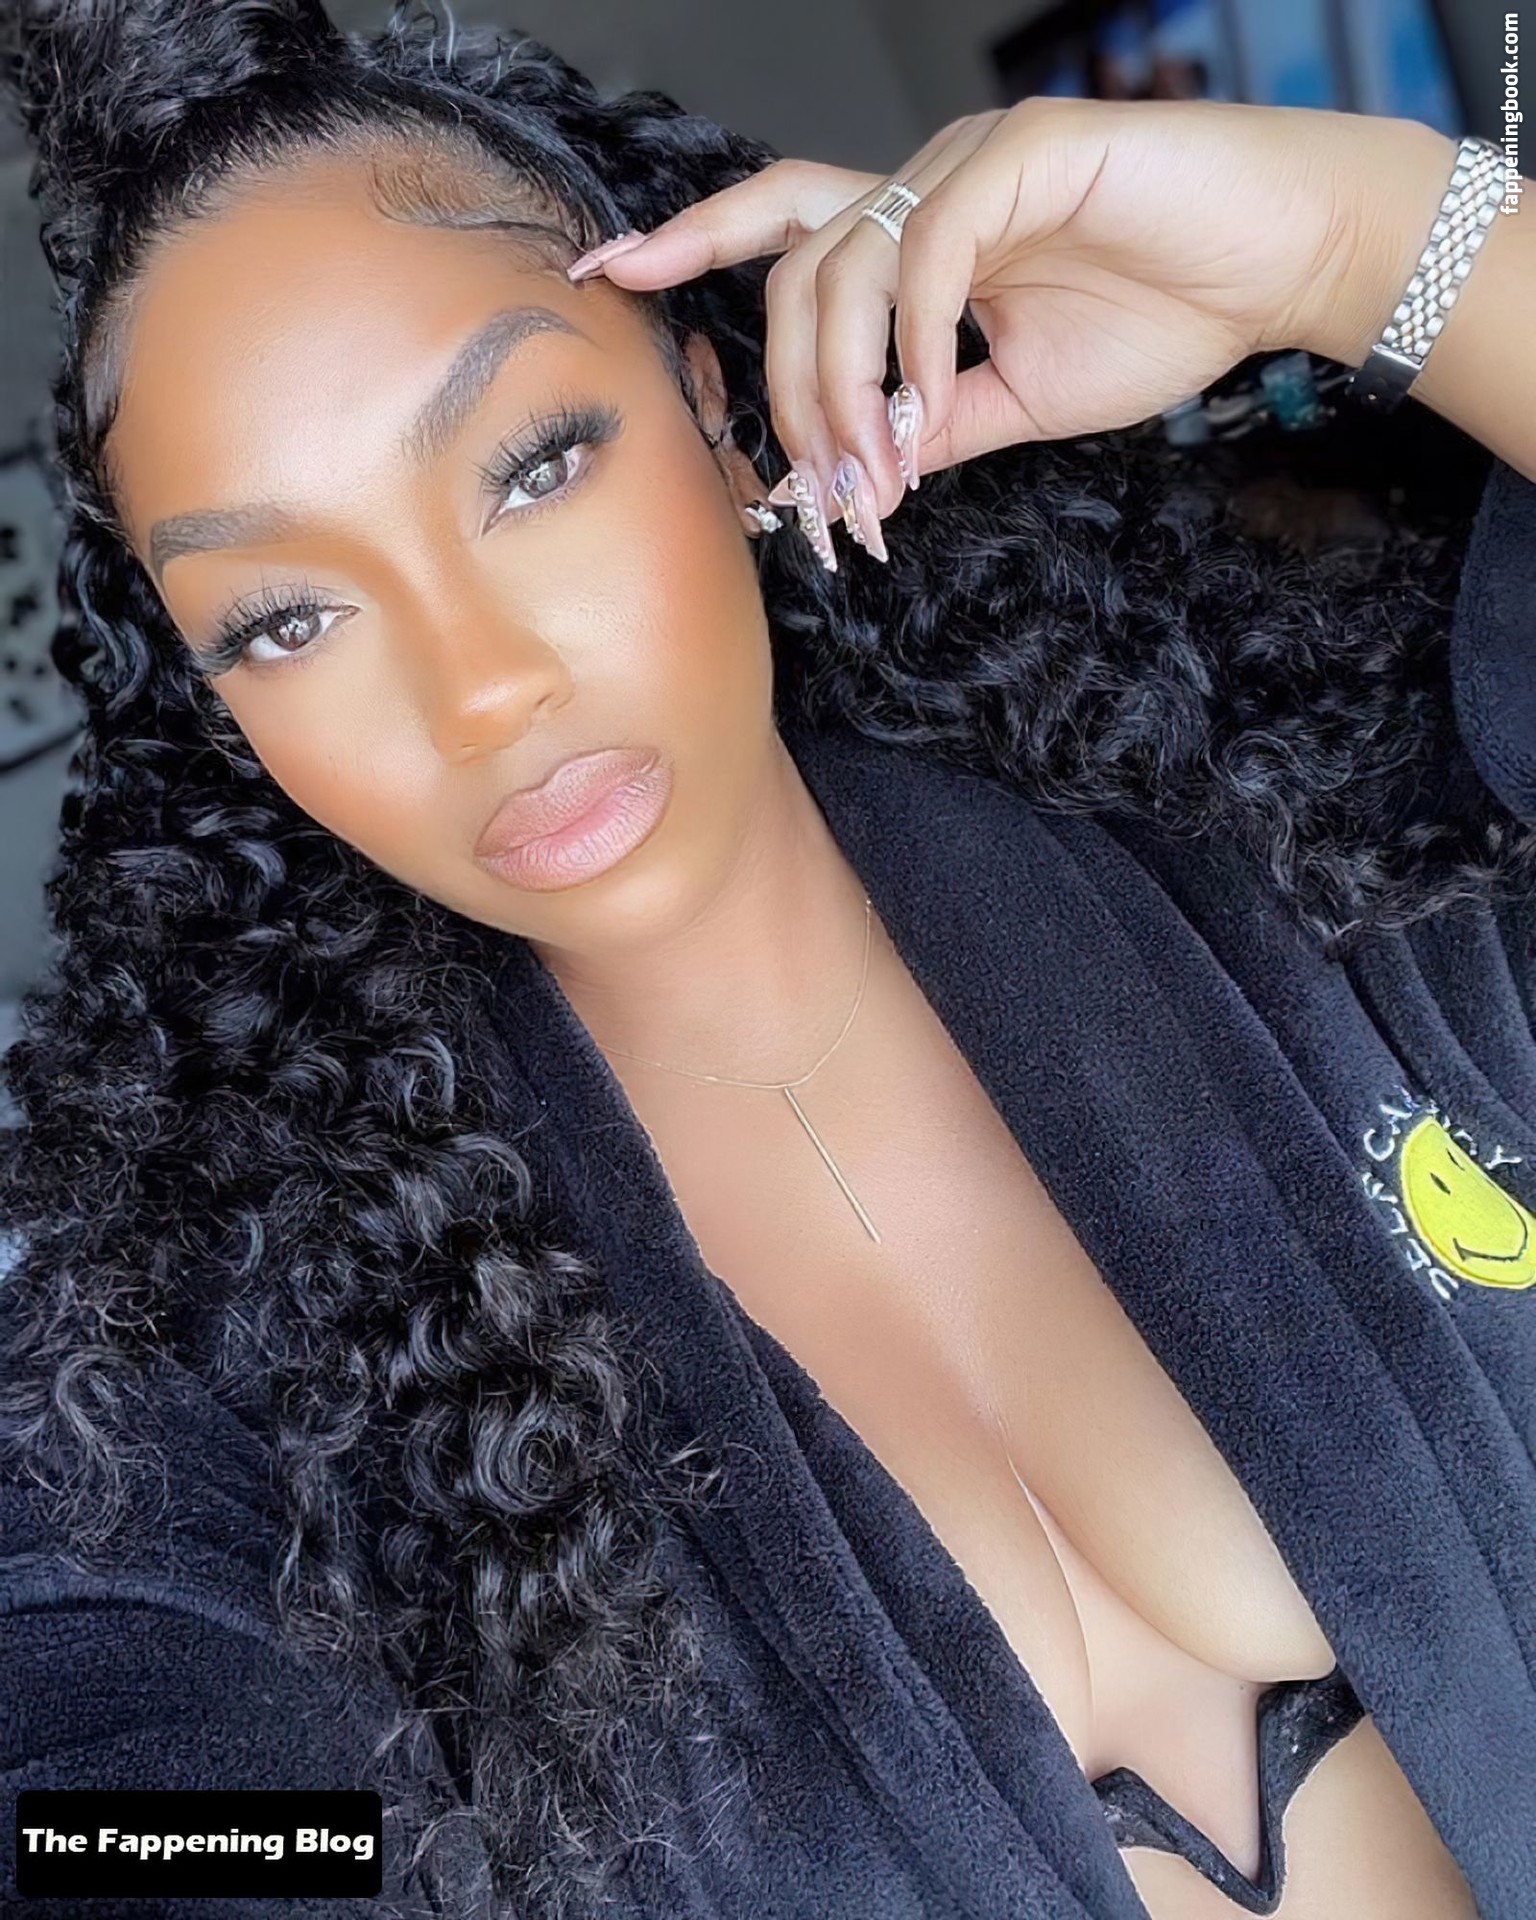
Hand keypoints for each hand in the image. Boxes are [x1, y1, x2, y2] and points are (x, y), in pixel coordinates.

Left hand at [568, 101, 1457, 553]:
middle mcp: (928, 184)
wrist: (1274, 271)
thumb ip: (931, 426)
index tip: (612, 277)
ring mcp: (972, 161)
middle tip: (824, 490)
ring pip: (850, 263)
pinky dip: (915, 332)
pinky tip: (928, 396)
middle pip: (797, 272)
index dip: (691, 242)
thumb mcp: (1016, 401)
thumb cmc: (1159, 317)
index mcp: (916, 234)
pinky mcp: (1028, 152)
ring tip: (878, 469)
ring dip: (847, 384)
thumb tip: (857, 479)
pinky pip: (934, 242)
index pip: (780, 227)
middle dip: (791, 392)